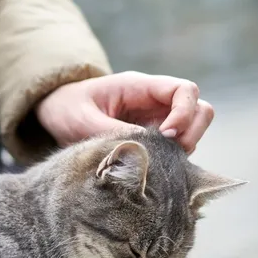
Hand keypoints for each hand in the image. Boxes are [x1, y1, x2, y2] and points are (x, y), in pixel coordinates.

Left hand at [35, 71, 214, 154]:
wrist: (57, 114)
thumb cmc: (67, 109)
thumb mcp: (82, 120)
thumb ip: (111, 130)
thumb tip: (144, 146)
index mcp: (140, 87)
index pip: (184, 90)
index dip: (184, 113)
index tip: (166, 136)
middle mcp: (154, 103)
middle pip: (200, 110)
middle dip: (192, 133)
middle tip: (168, 154)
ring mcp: (156, 121)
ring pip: (192, 132)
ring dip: (182, 149)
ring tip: (155, 163)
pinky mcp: (151, 141)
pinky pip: (175, 150)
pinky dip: (171, 161)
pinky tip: (150, 170)